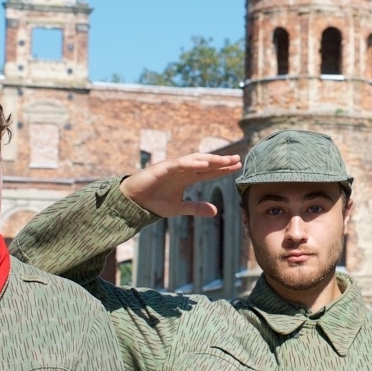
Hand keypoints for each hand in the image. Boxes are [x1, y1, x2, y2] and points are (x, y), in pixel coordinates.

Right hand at [122, 153, 241, 217]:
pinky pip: (179, 164)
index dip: (223, 169)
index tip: (238, 167)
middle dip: (221, 162)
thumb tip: (215, 211)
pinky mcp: (162, 168)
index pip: (209, 172)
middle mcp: (182, 170)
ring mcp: (173, 167)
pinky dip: (191, 163)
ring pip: (195, 160)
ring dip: (210, 159)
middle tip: (237, 159)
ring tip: (225, 160)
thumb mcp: (179, 208)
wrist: (133, 202)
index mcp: (187, 178)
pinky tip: (204, 163)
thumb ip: (196, 207)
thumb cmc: (154, 202)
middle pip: (205, 163)